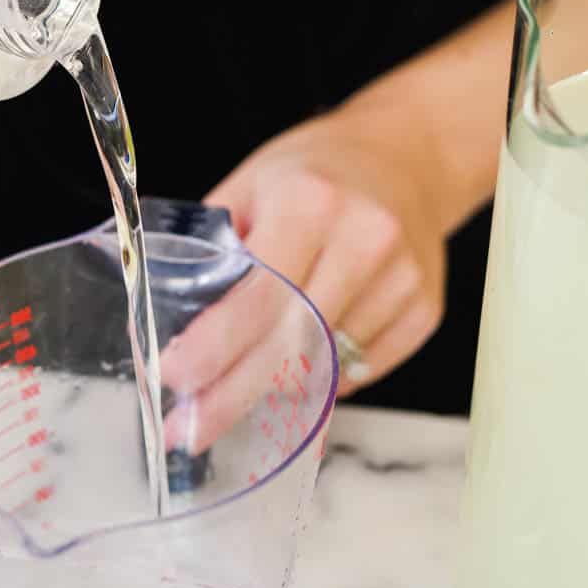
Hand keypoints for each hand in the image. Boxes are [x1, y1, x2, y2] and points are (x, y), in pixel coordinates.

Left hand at [160, 100, 446, 451]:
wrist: (408, 155)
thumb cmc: (314, 170)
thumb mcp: (250, 185)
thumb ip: (212, 250)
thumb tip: (162, 325)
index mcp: (309, 204)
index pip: (255, 299)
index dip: (211, 349)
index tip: (173, 379)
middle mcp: (363, 242)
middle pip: (290, 347)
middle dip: (231, 398)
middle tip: (188, 432)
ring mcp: (402, 281)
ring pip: (326, 368)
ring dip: (274, 388)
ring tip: (235, 390)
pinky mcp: (424, 311)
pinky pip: (362, 370)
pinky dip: (324, 378)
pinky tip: (299, 364)